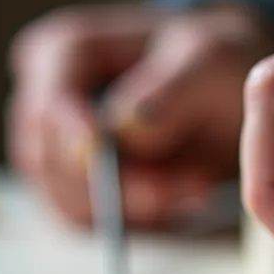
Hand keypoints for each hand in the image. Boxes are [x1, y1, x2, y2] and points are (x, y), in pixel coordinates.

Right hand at [9, 2, 273, 227]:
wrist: (227, 95)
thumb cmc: (213, 64)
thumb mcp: (210, 61)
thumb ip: (170, 91)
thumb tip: (123, 127)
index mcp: (63, 52)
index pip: (49, 104)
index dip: (74, 138)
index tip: (106, 158)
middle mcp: (46, 101)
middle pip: (54, 162)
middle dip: (124, 183)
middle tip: (197, 181)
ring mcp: (56, 151)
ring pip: (71, 201)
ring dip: (140, 205)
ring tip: (201, 183)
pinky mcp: (75, 189)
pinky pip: (91, 222)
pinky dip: (140, 219)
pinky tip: (187, 196)